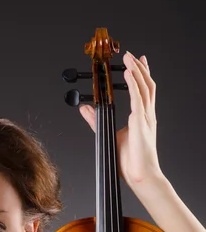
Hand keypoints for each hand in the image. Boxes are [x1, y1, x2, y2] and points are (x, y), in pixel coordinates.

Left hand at [79, 52, 162, 188]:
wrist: (141, 176)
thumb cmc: (130, 161)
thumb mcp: (109, 134)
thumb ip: (96, 120)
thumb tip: (85, 108)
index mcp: (142, 118)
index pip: (144, 90)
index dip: (142, 74)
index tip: (138, 61)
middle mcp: (146, 115)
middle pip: (147, 84)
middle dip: (139, 68)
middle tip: (132, 55)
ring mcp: (145, 118)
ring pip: (145, 87)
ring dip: (136, 70)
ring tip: (129, 58)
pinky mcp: (140, 123)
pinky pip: (138, 99)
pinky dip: (133, 84)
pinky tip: (128, 73)